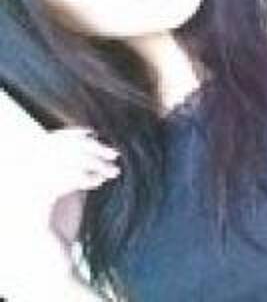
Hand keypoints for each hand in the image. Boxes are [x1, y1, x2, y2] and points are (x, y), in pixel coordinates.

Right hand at [0, 89, 120, 289]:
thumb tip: (95, 144)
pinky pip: (59, 183)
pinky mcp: (32, 209)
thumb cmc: (60, 226)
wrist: (49, 264)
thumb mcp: (70, 191)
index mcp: (26, 171)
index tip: (95, 134)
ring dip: (92, 164)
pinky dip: (83, 179)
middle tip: (114, 153)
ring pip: (61, 163)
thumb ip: (76, 168)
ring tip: (112, 172)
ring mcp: (22, 193)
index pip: (47, 142)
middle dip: (89, 148)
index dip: (71, 135)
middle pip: (57, 149)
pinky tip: (99, 182)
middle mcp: (20, 179)